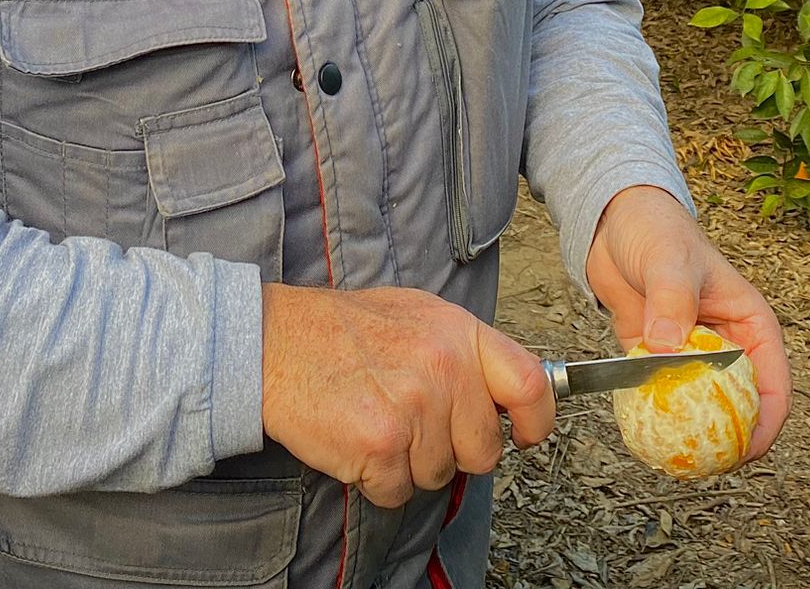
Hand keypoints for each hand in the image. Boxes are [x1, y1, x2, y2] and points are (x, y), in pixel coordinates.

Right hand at [259, 283, 554, 507]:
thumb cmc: (341, 331)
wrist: (273, 341)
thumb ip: (464, 351)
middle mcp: (443, 368)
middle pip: (483, 449)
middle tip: (414, 424)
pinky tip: (357, 441)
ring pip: (438, 475)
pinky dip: (377, 480)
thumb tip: (507, 393)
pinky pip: (398, 492)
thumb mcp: (416, 315)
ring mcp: (413, 408)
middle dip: (453, 451)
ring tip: (377, 421)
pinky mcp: (381, 445)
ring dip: (408, 464)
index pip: (529, 384)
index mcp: (458, 333)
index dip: (536, 420)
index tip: (524, 435)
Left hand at [585, 185, 789, 461]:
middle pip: (741, 405)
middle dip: (730, 440)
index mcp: (750, 324)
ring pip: (700, 405)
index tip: (747, 452)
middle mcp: (727, 344)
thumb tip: (669, 349)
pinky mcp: (657, 357)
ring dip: (690, 431)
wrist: (614, 220)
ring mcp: (691, 354)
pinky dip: (655, 413)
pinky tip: (641, 432)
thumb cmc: (657, 232)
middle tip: (706, 466)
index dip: (768, 424)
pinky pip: (661, 394)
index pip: (775, 384)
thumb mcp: (670, 262)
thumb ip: (672, 303)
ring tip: (673, 459)